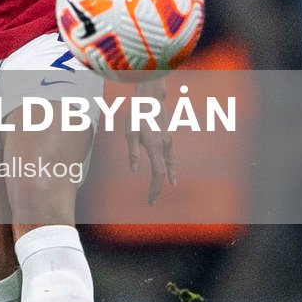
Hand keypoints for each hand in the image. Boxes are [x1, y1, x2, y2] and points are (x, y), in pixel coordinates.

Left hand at [126, 76, 175, 203]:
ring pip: (169, 166)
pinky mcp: (168, 138)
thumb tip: (135, 170)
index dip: (155, 188)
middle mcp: (165, 146)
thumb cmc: (137, 114)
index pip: (158, 173)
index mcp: (155, 146)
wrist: (151, 99)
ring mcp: (169, 142)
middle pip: (163, 173)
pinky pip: (171, 158)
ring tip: (157, 193)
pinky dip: (171, 170)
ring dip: (163, 181)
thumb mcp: (130, 132)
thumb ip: (133, 152)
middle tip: (151, 202)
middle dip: (157, 189)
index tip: (151, 200)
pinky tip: (171, 177)